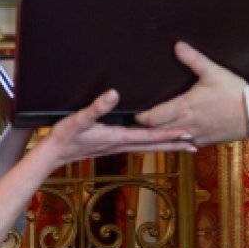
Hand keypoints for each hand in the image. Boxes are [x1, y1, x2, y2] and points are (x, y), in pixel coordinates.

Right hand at [38, 89, 196, 168]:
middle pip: (153, 145)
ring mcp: (117, 147)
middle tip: (194, 145)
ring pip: (148, 147)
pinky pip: (138, 146)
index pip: (149, 136)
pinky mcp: (112, 146)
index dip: (168, 134)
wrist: (54, 153)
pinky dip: (151, 144)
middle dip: (174, 145)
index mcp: (118, 137)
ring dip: (165, 146)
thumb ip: (97, 107)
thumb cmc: (66, 136)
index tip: (186, 134)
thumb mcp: (80, 118)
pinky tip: (153, 143)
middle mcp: (121, 144)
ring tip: (181, 146)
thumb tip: (114, 94)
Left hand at [134, 41, 248, 145]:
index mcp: (184, 107)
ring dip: (161, 135)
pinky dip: (176, 140)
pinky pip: (184, 143)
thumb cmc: (234, 92)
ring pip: (170, 139)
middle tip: (137, 123)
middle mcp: (186, 125)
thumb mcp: (213, 72)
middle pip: (157, 131)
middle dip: (146, 128)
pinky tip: (174, 135)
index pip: (153, 118)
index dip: (141, 117)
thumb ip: (193, 59)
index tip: (135, 114)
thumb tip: (178, 46)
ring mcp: (195, 135)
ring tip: (152, 130)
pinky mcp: (205, 141)